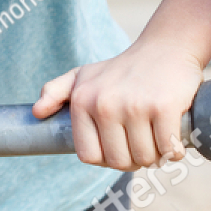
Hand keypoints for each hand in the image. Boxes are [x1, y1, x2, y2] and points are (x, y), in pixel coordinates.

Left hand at [33, 42, 204, 169]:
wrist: (165, 48)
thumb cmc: (121, 69)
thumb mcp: (83, 75)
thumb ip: (55, 92)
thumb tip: (36, 112)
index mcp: (82, 101)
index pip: (89, 156)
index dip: (106, 160)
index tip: (119, 149)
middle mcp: (105, 105)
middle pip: (119, 162)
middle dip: (133, 161)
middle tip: (142, 144)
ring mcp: (134, 106)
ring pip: (145, 158)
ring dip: (155, 157)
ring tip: (157, 138)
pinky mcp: (163, 107)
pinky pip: (169, 150)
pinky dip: (174, 151)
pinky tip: (173, 136)